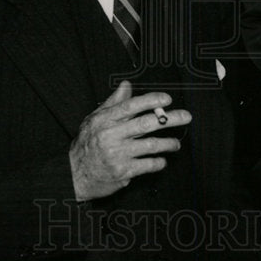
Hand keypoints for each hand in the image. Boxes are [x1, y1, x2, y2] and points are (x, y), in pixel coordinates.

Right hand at [69, 80, 190, 200]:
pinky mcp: (122, 172)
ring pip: (151, 145)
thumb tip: (127, 85)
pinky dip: (158, 162)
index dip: (151, 101)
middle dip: (170, 119)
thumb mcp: (94, 120)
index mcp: (105, 120)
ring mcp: (117, 154)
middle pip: (146, 124)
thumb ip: (113, 103)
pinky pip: (148, 165)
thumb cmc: (86, 144)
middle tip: (186, 116)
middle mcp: (111, 136)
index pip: (131, 106)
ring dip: (168, 143)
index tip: (167, 99)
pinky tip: (162, 160)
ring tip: (175, 144)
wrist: (73, 175)